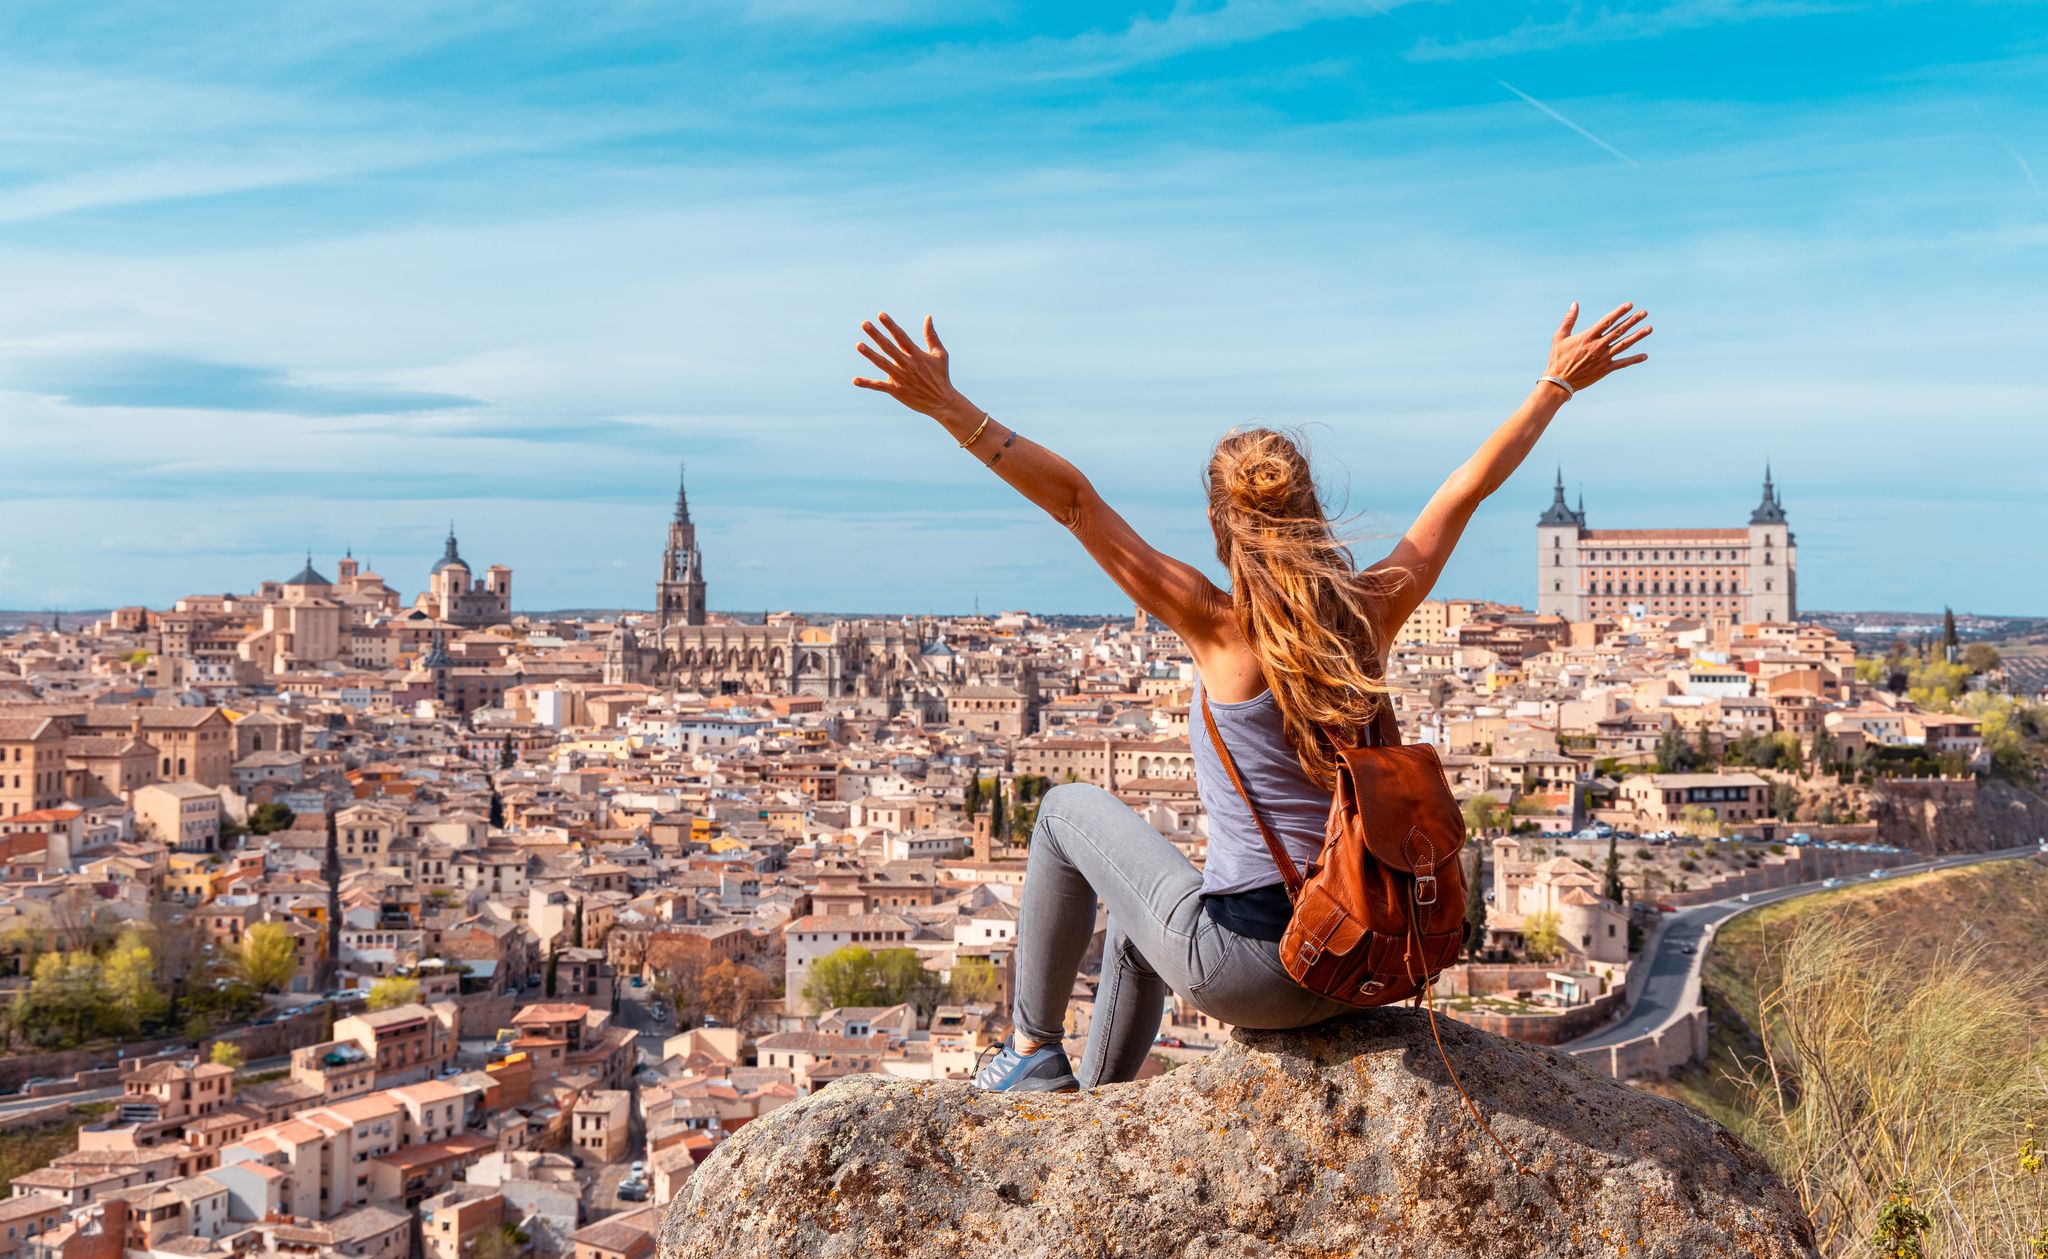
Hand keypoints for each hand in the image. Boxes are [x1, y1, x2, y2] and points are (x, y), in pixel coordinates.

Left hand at [852, 312, 975, 424]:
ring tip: (859, 345)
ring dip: (870, 354)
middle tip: (864, 324)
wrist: (942, 402)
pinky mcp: (897, 391)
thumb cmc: (941, 376)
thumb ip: (931, 335)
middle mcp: (908, 364)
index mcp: (917, 355)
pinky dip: (867, 383)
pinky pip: (879, 386)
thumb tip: (928, 316)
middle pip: (889, 347)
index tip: (881, 315)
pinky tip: (855, 380)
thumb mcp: (940, 354)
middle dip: (876, 335)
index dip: (891, 325)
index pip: (901, 337)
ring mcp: (901, 378)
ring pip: (883, 363)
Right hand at [1545, 301, 1651, 392]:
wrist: (1559, 382)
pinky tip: (1645, 356)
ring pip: (1624, 344)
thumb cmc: (1557, 359)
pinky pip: (1622, 363)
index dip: (1619, 312)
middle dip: (1633, 320)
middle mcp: (1598, 346)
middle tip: (1644, 313)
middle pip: (1619, 330)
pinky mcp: (1605, 369)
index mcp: (1588, 337)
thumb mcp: (1559, 337)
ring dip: (1638, 336)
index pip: (1607, 321)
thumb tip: (1575, 304)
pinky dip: (1634, 359)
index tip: (1630, 305)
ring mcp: (1603, 358)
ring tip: (1649, 328)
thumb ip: (1569, 320)